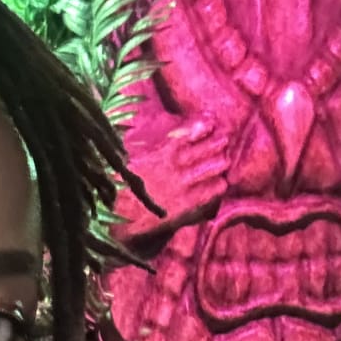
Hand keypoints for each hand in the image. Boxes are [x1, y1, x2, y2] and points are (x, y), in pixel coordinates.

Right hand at [117, 111, 232, 237]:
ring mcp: (182, 185)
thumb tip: (156, 141)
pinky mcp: (186, 204)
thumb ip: (146, 151)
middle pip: (207, 147)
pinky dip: (218, 185)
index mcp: (159, 152)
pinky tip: (220, 184)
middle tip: (223, 140)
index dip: (202, 125)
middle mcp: (175, 166)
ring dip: (221, 161)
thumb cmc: (118, 190)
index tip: (210, 122)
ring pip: (214, 166)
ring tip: (223, 160)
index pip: (188, 132)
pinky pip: (211, 191)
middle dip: (217, 142)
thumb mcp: (129, 162)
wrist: (116, 217)